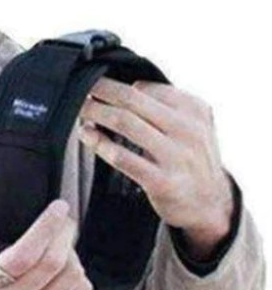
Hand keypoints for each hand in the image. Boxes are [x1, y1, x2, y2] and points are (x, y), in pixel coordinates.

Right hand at [0, 170, 92, 289]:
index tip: (59, 206)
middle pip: (56, 262)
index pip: (26, 253)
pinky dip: (77, 275)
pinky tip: (64, 267)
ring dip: (72, 254)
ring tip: (62, 243)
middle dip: (66, 234)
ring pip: (73, 277)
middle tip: (64, 219)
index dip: (47, 226)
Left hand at [77, 76, 233, 254]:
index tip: (97, 85)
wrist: (210, 205)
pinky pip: (123, 157)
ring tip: (79, 108)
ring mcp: (176, 156)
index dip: (118, 84)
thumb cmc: (190, 160)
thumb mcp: (192, 126)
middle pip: (133, 99)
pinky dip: (99, 143)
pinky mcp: (162, 181)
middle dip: (101, 90)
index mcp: (194, 110)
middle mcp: (187, 129)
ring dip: (95, 112)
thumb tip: (123, 88)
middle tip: (79, 86)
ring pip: (125, 123)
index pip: (148, 87)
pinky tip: (86, 135)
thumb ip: (166, 107)